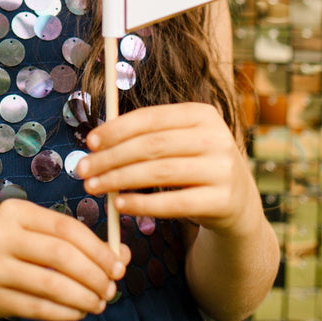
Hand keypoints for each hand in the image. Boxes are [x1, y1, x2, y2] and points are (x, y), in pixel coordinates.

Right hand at [0, 198, 129, 320]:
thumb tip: (121, 255)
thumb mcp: (32, 229)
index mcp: (15, 211)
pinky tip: (79, 311)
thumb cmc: (6, 244)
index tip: (117, 264)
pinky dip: (66, 312)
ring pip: (52, 286)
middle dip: (94, 275)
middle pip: (61, 256)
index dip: (97, 248)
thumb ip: (73, 239)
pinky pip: (39, 308)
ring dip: (84, 297)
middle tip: (111, 287)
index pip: (66, 228)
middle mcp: (1, 236)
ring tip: (99, 302)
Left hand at [76, 102, 262, 236]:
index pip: (152, 118)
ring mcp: (222, 169)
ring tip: (94, 186)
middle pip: (152, 145)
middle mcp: (216, 137)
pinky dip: (142, 204)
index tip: (89, 142)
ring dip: (120, 179)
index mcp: (202, 114)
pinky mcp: (223, 201)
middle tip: (82, 169)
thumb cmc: (195, 168)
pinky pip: (174, 202)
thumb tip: (96, 140)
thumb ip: (147, 137)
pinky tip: (120, 205)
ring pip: (160, 172)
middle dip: (111, 157)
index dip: (117, 129)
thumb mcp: (181, 143)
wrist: (239, 205)